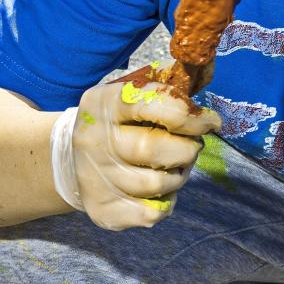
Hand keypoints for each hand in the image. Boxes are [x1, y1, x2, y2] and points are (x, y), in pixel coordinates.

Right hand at [52, 75, 220, 228]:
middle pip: (155, 149)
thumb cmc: (119, 121)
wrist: (73, 158)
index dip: (189, 115)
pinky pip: (152, 213)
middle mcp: (94, 141)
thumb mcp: (133, 93)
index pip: (150, 104)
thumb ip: (167, 84)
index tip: (210, 122)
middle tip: (191, 146)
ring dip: (179, 175)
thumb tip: (206, 70)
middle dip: (187, 149)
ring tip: (174, 165)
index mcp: (103, 103)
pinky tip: (159, 189)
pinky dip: (166, 201)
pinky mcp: (102, 210)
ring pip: (158, 184)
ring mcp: (95, 179)